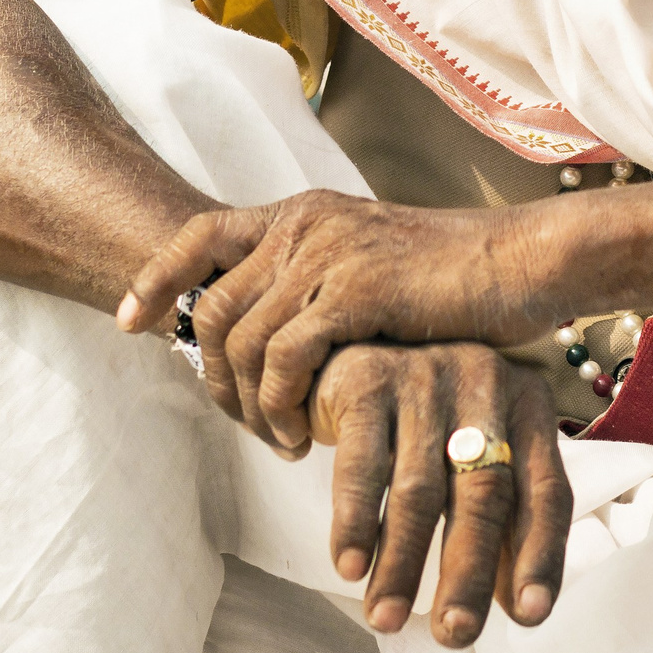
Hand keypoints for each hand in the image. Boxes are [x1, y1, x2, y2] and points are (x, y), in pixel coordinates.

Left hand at [117, 191, 554, 448]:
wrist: (521, 263)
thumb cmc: (455, 278)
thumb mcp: (370, 263)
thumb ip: (317, 281)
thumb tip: (269, 329)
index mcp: (305, 211)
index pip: (200, 232)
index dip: (156, 277)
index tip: (131, 324)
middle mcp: (306, 223)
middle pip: (211, 305)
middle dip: (210, 377)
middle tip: (243, 425)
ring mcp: (327, 253)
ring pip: (238, 340)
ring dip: (247, 405)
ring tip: (280, 441)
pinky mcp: (354, 290)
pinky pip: (282, 359)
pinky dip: (280, 407)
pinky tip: (303, 435)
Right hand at [308, 341, 571, 647]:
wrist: (353, 342)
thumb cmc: (426, 415)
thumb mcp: (474, 451)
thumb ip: (499, 519)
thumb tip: (518, 606)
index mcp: (527, 403)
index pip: (546, 489)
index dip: (540, 555)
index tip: (530, 615)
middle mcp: (485, 382)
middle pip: (485, 493)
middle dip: (468, 572)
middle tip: (454, 633)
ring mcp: (425, 376)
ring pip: (420, 488)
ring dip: (402, 562)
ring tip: (385, 619)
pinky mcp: (366, 379)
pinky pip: (362, 463)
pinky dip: (355, 521)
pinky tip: (349, 566)